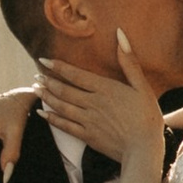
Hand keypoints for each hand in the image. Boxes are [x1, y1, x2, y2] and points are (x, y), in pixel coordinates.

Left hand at [40, 35, 168, 171]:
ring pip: (61, 106)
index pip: (76, 74)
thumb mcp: (142, 86)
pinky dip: (51, 119)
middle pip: (64, 90)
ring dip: (47, 97)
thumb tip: (120, 34)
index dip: (58, 66)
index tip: (43, 60)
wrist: (144, 148)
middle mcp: (92, 103)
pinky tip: (42, 114)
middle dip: (48, 82)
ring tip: (35, 90)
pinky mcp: (87, 136)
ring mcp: (88, 121)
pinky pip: (64, 126)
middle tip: (36, 76)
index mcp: (105, 89)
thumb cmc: (147, 116)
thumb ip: (129, 62)